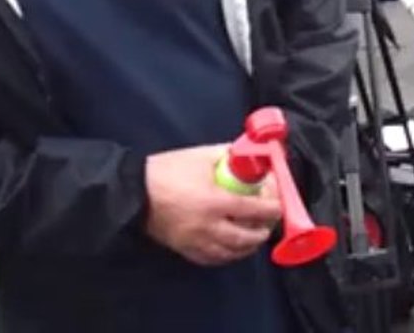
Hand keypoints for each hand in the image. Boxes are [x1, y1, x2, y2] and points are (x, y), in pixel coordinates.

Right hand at [144, 144, 283, 266]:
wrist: (134, 192)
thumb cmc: (167, 172)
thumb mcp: (201, 156)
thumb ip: (228, 155)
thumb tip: (250, 154)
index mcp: (214, 201)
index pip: (254, 210)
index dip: (272, 208)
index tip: (279, 205)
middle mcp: (208, 226)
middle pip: (246, 237)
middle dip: (263, 230)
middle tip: (269, 222)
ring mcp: (195, 241)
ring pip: (231, 252)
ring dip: (248, 246)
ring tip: (256, 235)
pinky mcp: (184, 249)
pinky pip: (213, 259)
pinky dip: (228, 255)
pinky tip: (234, 247)